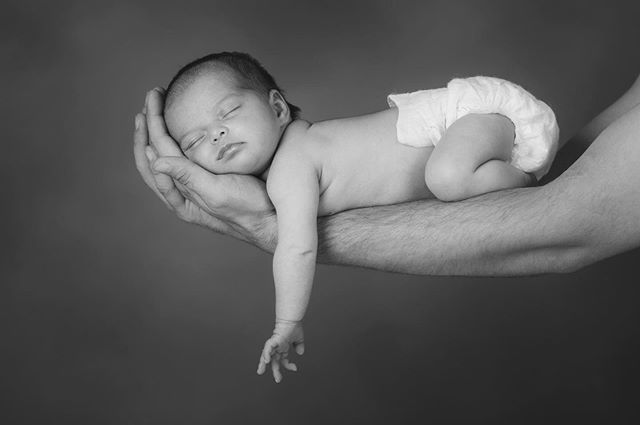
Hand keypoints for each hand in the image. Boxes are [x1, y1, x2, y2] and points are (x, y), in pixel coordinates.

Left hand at [133, 88, 276, 246]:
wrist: (270, 220)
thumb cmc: (247, 208)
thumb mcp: (218, 191)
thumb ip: (188, 177)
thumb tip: (156, 162)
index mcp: (181, 191)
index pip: (160, 147)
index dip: (154, 120)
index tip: (154, 95)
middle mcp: (183, 189)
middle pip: (153, 152)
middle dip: (148, 124)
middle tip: (151, 97)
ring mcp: (193, 186)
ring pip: (163, 157)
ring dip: (155, 133)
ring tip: (152, 113)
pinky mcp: (206, 182)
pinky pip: (180, 161)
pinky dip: (173, 144)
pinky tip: (176, 135)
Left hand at [257, 320, 304, 382]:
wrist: (292, 319)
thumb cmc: (294, 326)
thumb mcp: (298, 339)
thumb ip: (299, 346)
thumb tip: (300, 353)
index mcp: (282, 348)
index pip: (284, 360)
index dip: (289, 366)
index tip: (295, 368)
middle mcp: (277, 348)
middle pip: (273, 361)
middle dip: (274, 370)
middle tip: (277, 380)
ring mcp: (274, 344)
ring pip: (266, 355)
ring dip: (262, 363)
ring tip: (260, 371)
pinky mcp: (273, 340)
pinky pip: (268, 348)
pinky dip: (266, 354)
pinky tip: (266, 360)